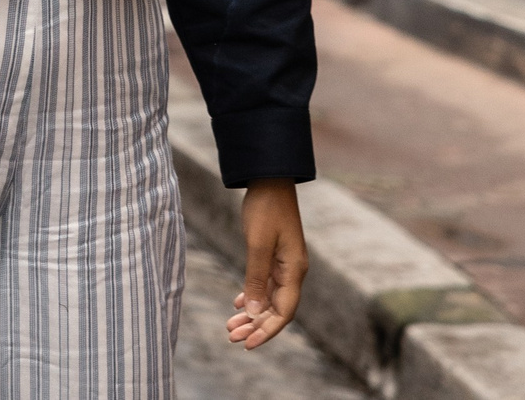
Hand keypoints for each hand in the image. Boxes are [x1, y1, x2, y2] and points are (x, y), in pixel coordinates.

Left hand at [228, 179, 306, 348]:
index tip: (247, 344)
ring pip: (269, 298)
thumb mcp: (257, 244)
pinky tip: (238, 303)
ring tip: (230, 326)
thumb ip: (256, 278)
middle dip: (255, 326)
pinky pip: (265, 284)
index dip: (266, 331)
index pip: (283, 312)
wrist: (269, 178)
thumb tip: (254, 312)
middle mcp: (293, 271)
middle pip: (276, 309)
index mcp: (294, 271)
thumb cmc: (265, 209)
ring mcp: (284, 264)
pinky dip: (252, 295)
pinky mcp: (274, 255)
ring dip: (251, 313)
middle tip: (231, 337)